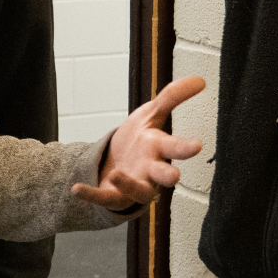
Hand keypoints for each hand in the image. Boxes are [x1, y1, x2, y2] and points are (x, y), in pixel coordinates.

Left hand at [72, 75, 205, 209]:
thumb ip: (172, 97)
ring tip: (116, 174)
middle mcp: (150, 170)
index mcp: (159, 148)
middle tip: (175, 176)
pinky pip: (104, 198)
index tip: (197, 145)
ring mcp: (134, 185)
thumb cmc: (140, 140)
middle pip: (163, 174)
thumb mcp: (151, 114)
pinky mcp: (114, 196)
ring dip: (128, 184)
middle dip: (168, 175)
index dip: (185, 147)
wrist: (116, 162)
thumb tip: (200, 80)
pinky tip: (76, 189)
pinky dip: (91, 195)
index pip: (175, 147)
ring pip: (138, 191)